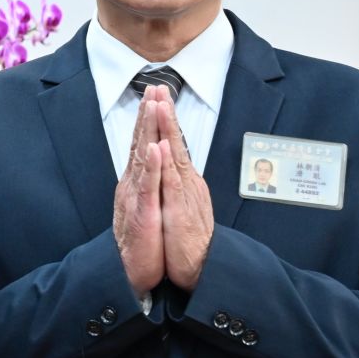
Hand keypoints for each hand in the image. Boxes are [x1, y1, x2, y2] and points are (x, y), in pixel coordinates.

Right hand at [112, 93, 163, 295]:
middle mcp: (132, 184)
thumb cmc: (141, 244)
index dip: (148, 119)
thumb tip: (150, 166)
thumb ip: (147, 185)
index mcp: (136, 182)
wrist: (129, 273)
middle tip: (154, 87)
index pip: (143, 144)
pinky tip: (155, 148)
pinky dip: (151, 166)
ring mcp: (136, 197)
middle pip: (140, 142)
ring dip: (147, 131)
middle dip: (147, 114)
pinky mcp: (142, 213)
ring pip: (142, 158)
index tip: (154, 95)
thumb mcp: (145, 208)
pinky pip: (147, 186)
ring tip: (153, 106)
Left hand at [153, 96, 214, 289]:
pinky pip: (171, 186)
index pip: (172, 145)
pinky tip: (160, 147)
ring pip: (175, 156)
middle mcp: (186, 183)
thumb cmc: (188, 242)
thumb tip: (171, 169)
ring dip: (167, 130)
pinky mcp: (180, 212)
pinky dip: (165, 165)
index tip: (156, 96)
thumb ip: (175, 186)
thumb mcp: (179, 208)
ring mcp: (184, 196)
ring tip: (160, 104)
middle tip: (159, 86)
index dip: (164, 121)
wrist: (201, 271)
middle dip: (166, 114)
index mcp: (183, 181)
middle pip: (175, 143)